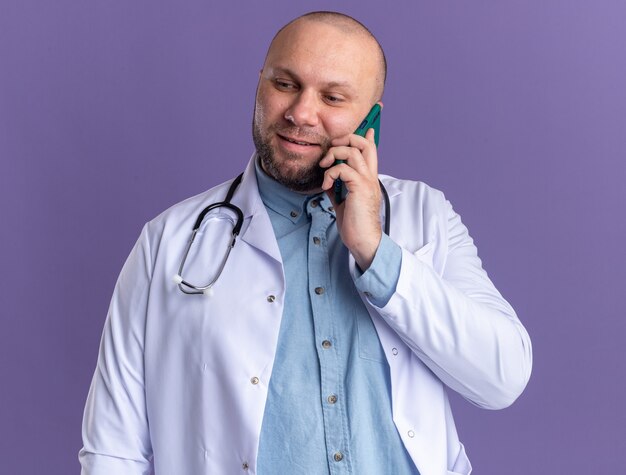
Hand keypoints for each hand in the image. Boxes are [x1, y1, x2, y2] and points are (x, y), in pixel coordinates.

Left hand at [320, 127, 381, 269]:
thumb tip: (328, 179)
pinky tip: (325, 185)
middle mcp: (370, 176)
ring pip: (353, 151)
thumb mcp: (343, 201)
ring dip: (334, 154)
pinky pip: (343, 169)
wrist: (363, 240)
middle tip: (331, 148)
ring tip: (324, 166)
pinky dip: (330, 173)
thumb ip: (338, 187)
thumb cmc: (355, 224)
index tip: (368, 128)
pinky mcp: (360, 187)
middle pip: (364, 143)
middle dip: (345, 139)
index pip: (371, 150)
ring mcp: (367, 181)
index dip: (368, 136)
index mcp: (368, 178)